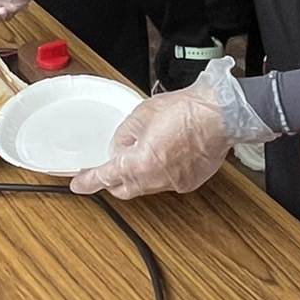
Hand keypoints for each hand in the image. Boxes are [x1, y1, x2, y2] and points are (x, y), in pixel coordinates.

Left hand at [69, 59, 275, 198]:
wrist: (221, 115)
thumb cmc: (187, 110)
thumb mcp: (142, 114)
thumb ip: (125, 134)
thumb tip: (119, 146)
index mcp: (142, 162)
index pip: (107, 176)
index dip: (89, 181)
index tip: (78, 185)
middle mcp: (158, 179)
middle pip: (125, 189)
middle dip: (113, 181)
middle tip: (105, 169)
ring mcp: (176, 183)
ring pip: (146, 187)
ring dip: (138, 174)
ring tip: (142, 150)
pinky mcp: (190, 182)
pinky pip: (165, 182)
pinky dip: (158, 172)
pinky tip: (163, 154)